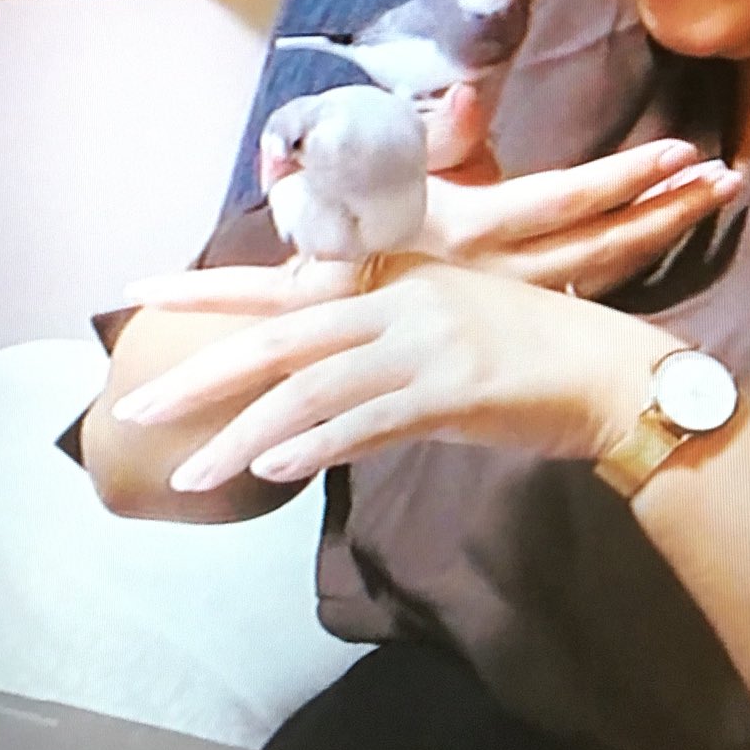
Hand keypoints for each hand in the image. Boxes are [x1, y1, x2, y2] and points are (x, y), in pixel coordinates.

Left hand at [110, 259, 664, 493]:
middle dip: (202, 374)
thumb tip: (318, 390)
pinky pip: (366, 422)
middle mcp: (401, 298)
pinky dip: (313, 446)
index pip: (285, 283)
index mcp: (395, 274)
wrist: (612, 372)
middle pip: (281, 336)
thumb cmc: (530, 354)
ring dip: (244, 437)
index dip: (211, 288)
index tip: (141, 292)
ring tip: (192, 474)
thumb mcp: (447, 327)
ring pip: (311, 389)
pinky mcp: (452, 390)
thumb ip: (380, 347)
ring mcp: (425, 342)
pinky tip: (270, 469)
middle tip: (138, 406)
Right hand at [190, 132, 740, 309]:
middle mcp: (504, 272)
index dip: (625, 179)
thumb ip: (427, 137)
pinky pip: (587, 288)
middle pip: (606, 242)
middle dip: (670, 209)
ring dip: (661, 231)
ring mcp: (515, 302)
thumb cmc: (338, 239)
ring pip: (604, 267)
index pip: (565, 201)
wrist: (310, 331)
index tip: (681, 154)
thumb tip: (468, 95)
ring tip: (712, 197)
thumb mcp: (371, 181)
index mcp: (472, 229)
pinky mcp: (516, 318)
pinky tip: (659, 237)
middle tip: (729, 179)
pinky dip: (628, 260)